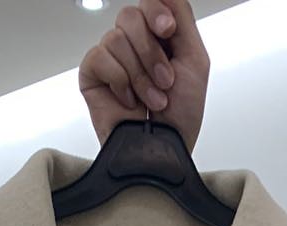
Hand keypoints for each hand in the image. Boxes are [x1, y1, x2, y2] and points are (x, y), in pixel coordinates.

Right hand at [80, 0, 209, 150]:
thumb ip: (183, 18)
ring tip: (151, 101)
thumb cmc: (181, 117)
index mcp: (157, 37)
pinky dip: (120, 82)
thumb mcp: (195, 61)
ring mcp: (110, 57)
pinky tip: (128, 102)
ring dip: (141, 76)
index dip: (156, 11)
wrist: (162, 150)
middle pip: (131, 16)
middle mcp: (132, 43)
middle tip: (165, 83)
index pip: (149, 2)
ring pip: (117, 38)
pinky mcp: (92, 72)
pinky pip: (100, 56)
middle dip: (152, 54)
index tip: (168, 31)